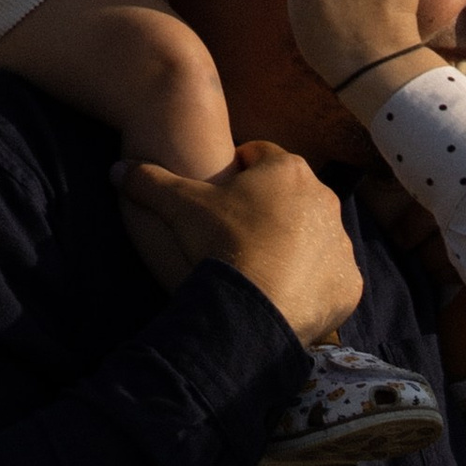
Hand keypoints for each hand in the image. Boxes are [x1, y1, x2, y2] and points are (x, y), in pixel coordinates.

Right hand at [115, 139, 365, 348]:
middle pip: (290, 197)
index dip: (236, 172)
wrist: (255, 309)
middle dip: (267, 210)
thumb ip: (148, 181)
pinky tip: (282, 293)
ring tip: (259, 267)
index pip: (259, 156)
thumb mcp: (178, 207)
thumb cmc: (221, 245)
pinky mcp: (350, 283)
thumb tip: (116, 168)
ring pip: (313, 236)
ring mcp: (342, 243)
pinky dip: (310, 283)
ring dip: (291, 246)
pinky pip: (329, 277)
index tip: (220, 194)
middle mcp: (324, 200)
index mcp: (288, 170)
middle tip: (237, 235)